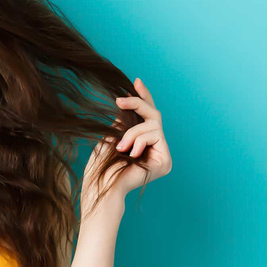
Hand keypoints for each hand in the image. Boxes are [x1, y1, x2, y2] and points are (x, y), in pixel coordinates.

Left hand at [85, 77, 172, 199]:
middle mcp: (156, 149)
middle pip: (154, 115)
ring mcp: (162, 155)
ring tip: (121, 147)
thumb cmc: (102, 165)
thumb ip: (124, 121)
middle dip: (137, 104)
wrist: (102, 184)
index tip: (136, 81)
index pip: (147, 117)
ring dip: (133, 132)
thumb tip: (129, 102)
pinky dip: (139, 141)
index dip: (143, 97)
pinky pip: (154, 136)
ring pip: (153, 124)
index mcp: (143, 143)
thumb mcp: (112, 135)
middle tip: (119, 101)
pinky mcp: (165, 161)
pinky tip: (130, 154)